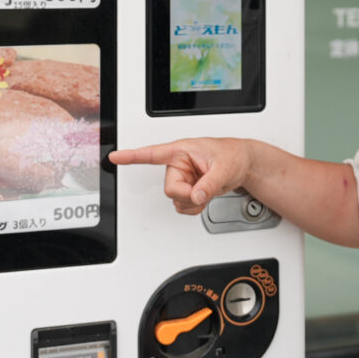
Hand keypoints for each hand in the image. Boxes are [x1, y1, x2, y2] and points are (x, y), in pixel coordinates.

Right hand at [109, 138, 251, 215]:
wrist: (243, 164)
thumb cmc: (233, 155)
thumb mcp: (224, 168)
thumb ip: (209, 183)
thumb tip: (196, 196)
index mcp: (181, 151)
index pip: (152, 153)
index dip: (132, 156)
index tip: (115, 156)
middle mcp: (178, 165)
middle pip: (169, 189)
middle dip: (187, 194)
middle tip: (203, 190)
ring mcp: (182, 178)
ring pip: (176, 200)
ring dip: (192, 202)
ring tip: (207, 189)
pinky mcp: (187, 189)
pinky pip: (183, 206)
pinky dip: (195, 207)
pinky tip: (205, 196)